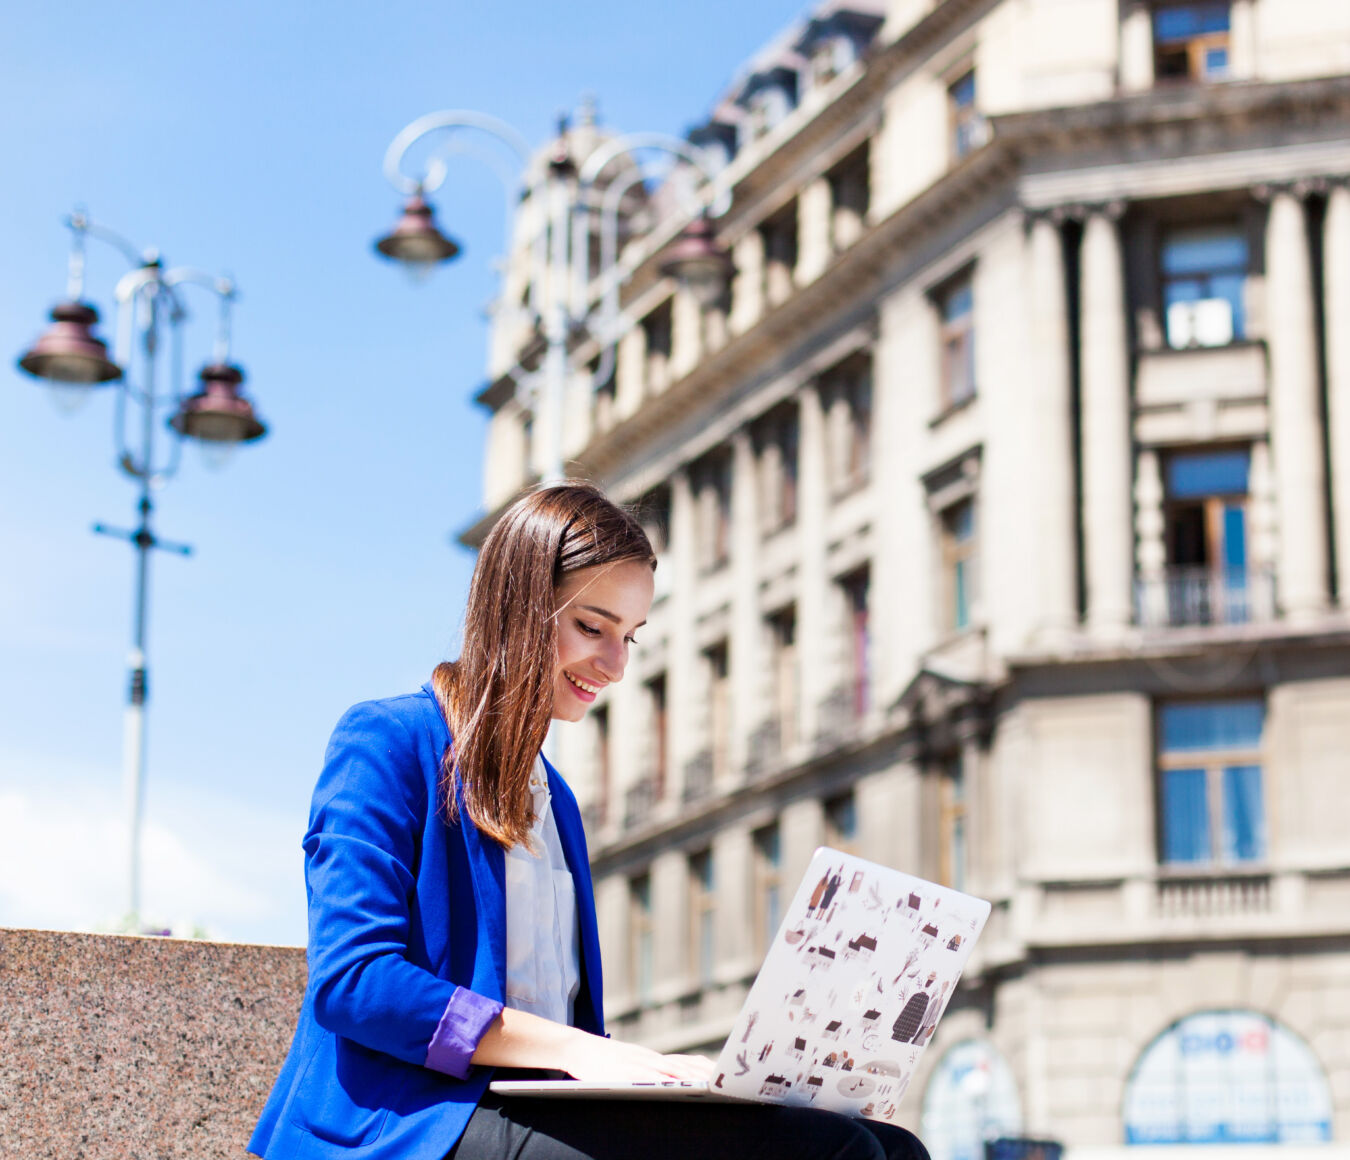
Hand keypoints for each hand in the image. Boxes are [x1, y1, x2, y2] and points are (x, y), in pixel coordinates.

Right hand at [561, 1034, 715, 1083]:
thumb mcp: (628, 1064)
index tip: (722, 1076)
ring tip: (708, 1084)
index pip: (685, 1062)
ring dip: (689, 1077)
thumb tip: (665, 1083)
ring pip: (669, 1070)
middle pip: (683, 1065)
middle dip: (704, 1074)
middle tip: (724, 1081)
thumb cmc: (601, 1061)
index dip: (704, 1069)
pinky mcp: (625, 1070)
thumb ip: (646, 1072)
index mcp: (652, 1059)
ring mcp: (638, 1063)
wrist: (578, 1048)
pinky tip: (673, 1084)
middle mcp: (649, 1059)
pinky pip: (648, 1075)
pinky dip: (662, 1080)